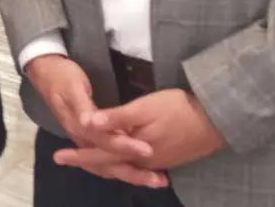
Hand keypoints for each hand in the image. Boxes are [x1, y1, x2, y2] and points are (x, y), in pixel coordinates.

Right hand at [26, 55, 166, 187]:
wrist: (46, 73)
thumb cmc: (62, 76)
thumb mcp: (71, 86)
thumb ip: (81, 105)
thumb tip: (88, 122)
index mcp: (79, 126)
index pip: (105, 142)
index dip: (125, 146)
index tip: (147, 150)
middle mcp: (82, 138)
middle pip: (109, 161)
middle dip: (134, 171)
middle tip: (159, 179)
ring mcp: (85, 139)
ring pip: (108, 164)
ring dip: (131, 173)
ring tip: (156, 180)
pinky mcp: (89, 137)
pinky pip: (107, 158)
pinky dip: (122, 166)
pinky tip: (137, 168)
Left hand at [55, 89, 224, 174]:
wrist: (216, 120)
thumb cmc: (178, 108)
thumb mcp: (144, 108)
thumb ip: (115, 118)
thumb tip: (87, 124)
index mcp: (133, 150)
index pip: (99, 155)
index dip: (78, 154)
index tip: (58, 156)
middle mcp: (142, 161)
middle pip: (109, 164)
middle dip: (87, 161)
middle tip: (64, 158)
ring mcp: (156, 162)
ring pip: (123, 166)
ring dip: (104, 164)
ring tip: (88, 160)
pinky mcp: (166, 158)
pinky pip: (137, 165)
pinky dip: (122, 163)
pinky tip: (119, 160)